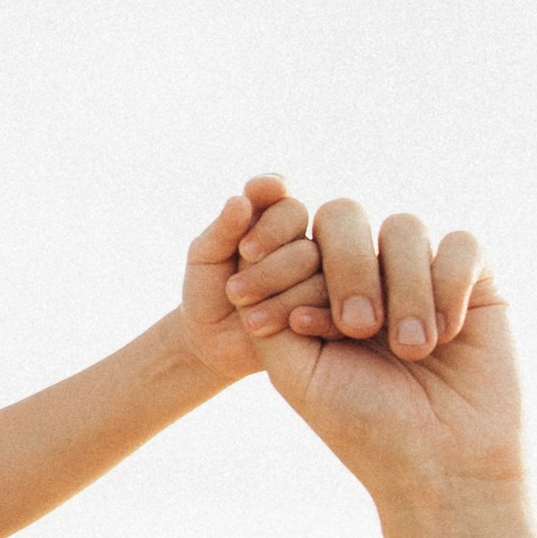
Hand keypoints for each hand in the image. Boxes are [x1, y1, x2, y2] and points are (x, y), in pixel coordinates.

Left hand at [175, 179, 324, 382]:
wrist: (214, 345)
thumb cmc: (207, 293)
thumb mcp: (205, 259)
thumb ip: (223, 230)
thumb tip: (241, 200)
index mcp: (271, 219)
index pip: (280, 195)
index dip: (269, 192)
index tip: (252, 196)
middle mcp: (300, 239)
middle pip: (299, 227)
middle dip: (266, 255)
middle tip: (234, 287)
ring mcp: (320, 272)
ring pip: (316, 265)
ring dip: (277, 288)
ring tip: (247, 317)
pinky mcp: (330, 306)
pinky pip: (332, 302)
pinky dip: (302, 313)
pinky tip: (284, 325)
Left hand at [252, 204, 518, 504]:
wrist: (440, 466)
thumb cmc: (364, 425)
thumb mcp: (296, 371)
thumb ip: (269, 309)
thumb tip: (251, 252)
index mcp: (320, 290)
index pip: (294, 239)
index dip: (277, 255)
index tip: (252, 292)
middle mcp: (370, 274)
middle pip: (345, 216)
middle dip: (345, 266)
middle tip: (356, 327)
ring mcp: (422, 274)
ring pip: (404, 228)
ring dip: (402, 287)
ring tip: (409, 350)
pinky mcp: (478, 283)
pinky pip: (462, 245)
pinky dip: (449, 285)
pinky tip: (446, 334)